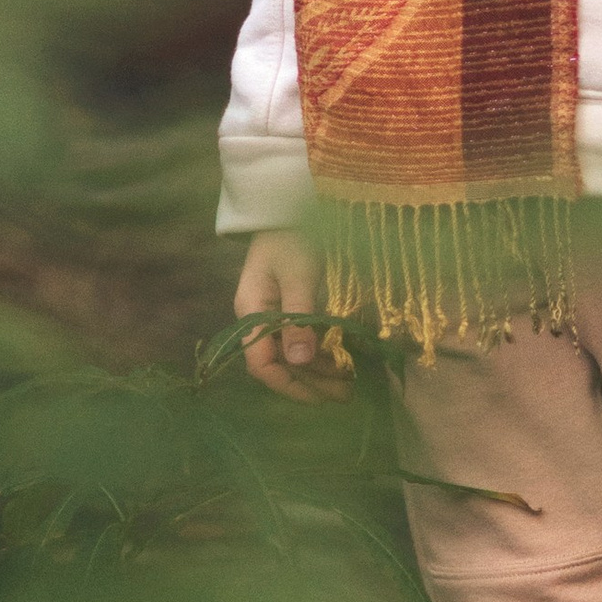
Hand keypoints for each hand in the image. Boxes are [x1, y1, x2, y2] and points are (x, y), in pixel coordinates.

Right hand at [235, 227, 352, 400]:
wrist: (291, 203)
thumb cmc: (293, 235)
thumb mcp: (297, 275)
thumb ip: (298, 318)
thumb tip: (300, 360)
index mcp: (251, 312)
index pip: (261, 363)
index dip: (289, 384)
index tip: (320, 397)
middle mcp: (259, 318)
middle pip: (280, 363)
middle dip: (311, 383)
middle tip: (345, 396)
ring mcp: (275, 313)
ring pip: (294, 354)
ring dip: (319, 371)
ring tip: (349, 385)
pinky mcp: (293, 306)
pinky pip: (305, 338)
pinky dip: (323, 352)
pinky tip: (343, 362)